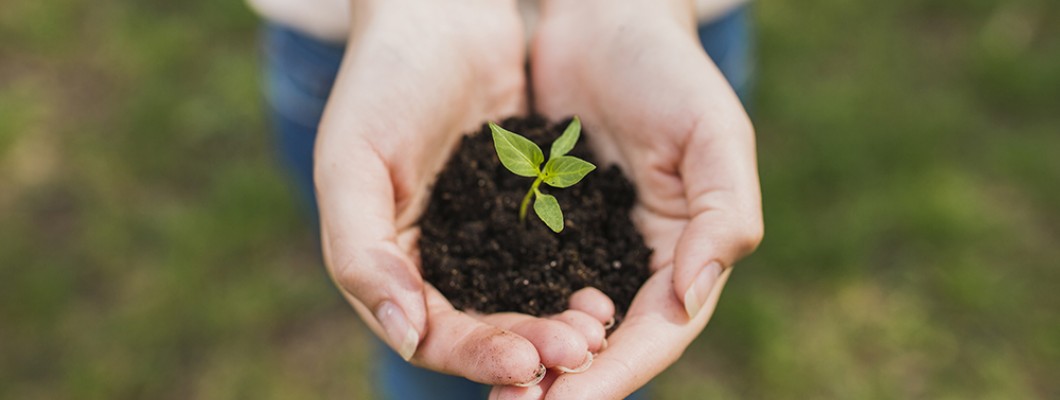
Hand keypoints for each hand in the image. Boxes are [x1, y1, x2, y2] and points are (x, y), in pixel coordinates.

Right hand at [315, 0, 609, 385]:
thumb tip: (406, 336)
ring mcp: (481, 237)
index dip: (477, 353)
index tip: (528, 360)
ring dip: (556, 321)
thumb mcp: (351, 164)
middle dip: (529, 344)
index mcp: (385, 263)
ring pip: (522, 300)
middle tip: (580, 349)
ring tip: (597, 327)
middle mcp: (433, 261)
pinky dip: (573, 278)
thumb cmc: (381, 80)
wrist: (439, 12)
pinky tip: (606, 286)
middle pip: (483, 327)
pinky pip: (550, 258)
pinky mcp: (523, 211)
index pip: (430, 334)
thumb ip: (361, 254)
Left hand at [491, 0, 763, 396]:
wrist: (605, 19)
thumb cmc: (668, 69)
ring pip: (563, 322)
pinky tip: (473, 332)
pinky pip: (525, 281)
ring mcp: (590, 247)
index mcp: (689, 250)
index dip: (618, 371)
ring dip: (533, 358)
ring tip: (496, 390)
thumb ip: (723, 217)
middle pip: (609, 342)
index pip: (659, 330)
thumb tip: (691, 299)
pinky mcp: (546, 227)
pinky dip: (507, 311)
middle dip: (569, 381)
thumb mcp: (714, 133)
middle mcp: (640, 261)